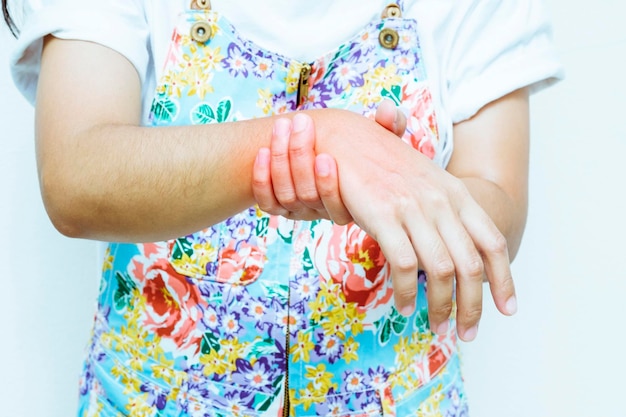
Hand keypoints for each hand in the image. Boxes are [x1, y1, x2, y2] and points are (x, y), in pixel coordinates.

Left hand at [252, 99, 405, 223]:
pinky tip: (262, 152)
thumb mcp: (381, 137)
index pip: (337, 204)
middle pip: (307, 196)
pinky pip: (267, 201)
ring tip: (282, 127)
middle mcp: (325, 210)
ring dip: (280, 160)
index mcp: (351, 201)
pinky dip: (261, 179)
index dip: (328, 184)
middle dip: (299, 158)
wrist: (327, 151)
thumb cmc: (362, 148)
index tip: (325, 155)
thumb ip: (390, 125)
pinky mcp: (279, 205)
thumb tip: (387, 110)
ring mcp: (300, 209)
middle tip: (298, 122)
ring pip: (285, 196)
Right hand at [312, 108, 515, 341]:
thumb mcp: (425, 184)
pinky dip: (406, 290)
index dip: (504, 279)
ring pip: (440, 269)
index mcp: (456, 194)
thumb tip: (457, 255)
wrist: (346, 139)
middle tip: (467, 331)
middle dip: (473, 306)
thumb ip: (445, 214)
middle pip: (470, 264)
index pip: (492, 242)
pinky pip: (403, 264)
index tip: (507, 309)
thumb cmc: (382, 166)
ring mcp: (413, 207)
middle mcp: (440, 200)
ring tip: (436, 324)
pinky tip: (404, 304)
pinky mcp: (383, 215)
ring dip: (440, 305)